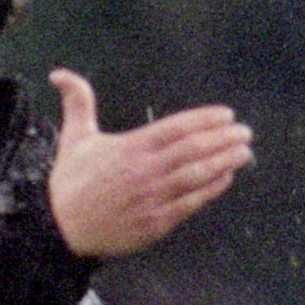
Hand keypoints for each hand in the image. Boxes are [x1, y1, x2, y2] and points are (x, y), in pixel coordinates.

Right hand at [44, 72, 252, 258]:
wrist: (59, 230)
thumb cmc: (70, 184)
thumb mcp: (74, 139)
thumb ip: (78, 103)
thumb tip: (60, 74)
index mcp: (131, 147)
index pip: (178, 127)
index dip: (206, 119)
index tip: (227, 115)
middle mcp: (145, 171)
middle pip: (195, 149)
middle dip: (225, 138)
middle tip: (245, 132)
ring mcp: (153, 198)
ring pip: (198, 175)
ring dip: (225, 162)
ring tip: (244, 152)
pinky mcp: (156, 222)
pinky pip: (191, 202)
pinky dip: (212, 189)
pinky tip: (226, 178)